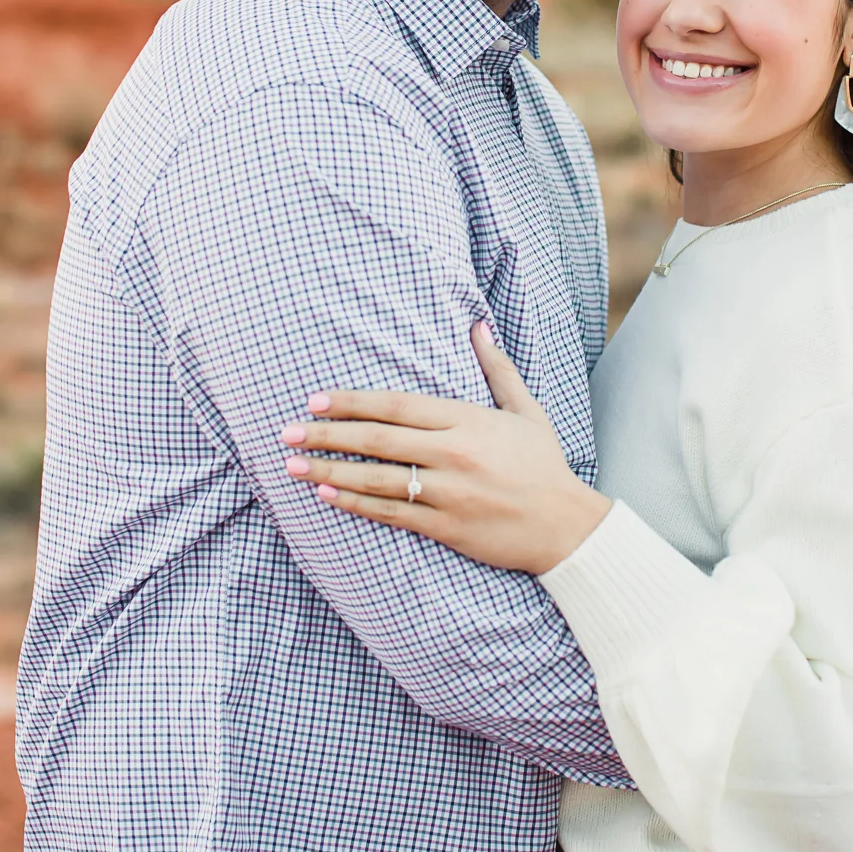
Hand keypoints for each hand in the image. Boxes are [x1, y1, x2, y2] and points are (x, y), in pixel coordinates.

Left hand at [282, 324, 611, 572]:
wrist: (566, 526)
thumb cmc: (544, 466)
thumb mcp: (526, 410)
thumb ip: (497, 367)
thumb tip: (478, 324)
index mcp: (468, 420)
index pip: (398, 405)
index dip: (353, 401)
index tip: (316, 400)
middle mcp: (454, 454)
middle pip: (378, 440)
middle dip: (328, 434)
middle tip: (286, 432)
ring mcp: (449, 493)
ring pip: (377, 479)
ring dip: (331, 471)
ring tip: (293, 466)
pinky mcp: (447, 527)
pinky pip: (392, 513)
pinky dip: (357, 504)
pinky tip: (328, 496)